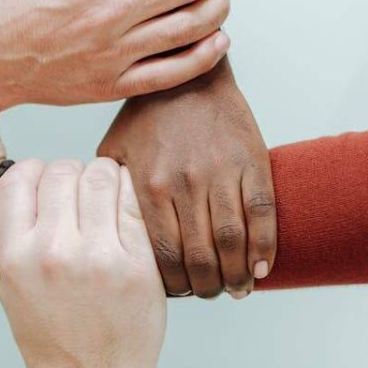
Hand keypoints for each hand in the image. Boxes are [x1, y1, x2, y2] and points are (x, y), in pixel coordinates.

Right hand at [0, 158, 164, 367]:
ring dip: (103, 177)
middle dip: (72, 173)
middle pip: (61, 170)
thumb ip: (22, 234)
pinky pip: (134, 201)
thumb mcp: (16, 285)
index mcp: (16, 256)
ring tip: (106, 197)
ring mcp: (98, 256)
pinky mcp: (137, 263)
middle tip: (82, 192)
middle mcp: (54, 252)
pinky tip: (128, 208)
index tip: (47, 183)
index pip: (18, 178)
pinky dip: (131, 194)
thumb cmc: (53, 333)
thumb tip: (38, 180)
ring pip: (100, 175)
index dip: (34, 171)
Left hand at [98, 60, 276, 298]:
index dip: (174, 284)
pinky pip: (261, 212)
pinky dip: (264, 246)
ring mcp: (221, 171)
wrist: (189, 72)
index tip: (178, 294)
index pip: (162, 254)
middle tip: (208, 295)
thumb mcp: (114, 151)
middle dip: (206, 287)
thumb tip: (102, 235)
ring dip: (237, 275)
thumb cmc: (147, 116)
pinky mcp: (251, 160)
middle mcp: (184, 181)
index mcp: (148, 184)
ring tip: (236, 290)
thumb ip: (108, 193)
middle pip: (200, 255)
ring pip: (233, 240)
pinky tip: (261, 268)